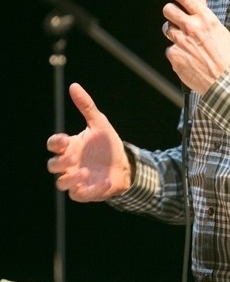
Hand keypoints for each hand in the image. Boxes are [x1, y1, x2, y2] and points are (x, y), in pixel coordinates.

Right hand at [46, 83, 131, 201]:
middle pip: (52, 165)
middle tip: (73, 158)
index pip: (53, 144)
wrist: (124, 165)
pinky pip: (79, 195)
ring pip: (61, 183)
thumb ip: (86, 106)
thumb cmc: (107, 144)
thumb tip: (73, 86)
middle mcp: (70, 163)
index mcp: (70, 146)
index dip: (55, 142)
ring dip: (70, 179)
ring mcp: (76, 179)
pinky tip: (104, 183)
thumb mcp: (100, 123)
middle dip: (59, 162)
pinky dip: (90, 191)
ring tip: (86, 172)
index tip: (65, 139)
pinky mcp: (86, 192)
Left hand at [162, 0, 229, 92]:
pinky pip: (169, 49)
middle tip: (174, 18)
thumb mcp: (218, 29)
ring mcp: (181, 42)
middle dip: (170, 12)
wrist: (223, 79)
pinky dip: (176, 52)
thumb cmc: (224, 55)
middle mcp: (191, 28)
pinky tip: (187, 57)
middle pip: (169, 10)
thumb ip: (205, 12)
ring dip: (173, 33)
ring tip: (186, 42)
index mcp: (204, 19)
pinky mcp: (174, 55)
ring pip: (167, 29)